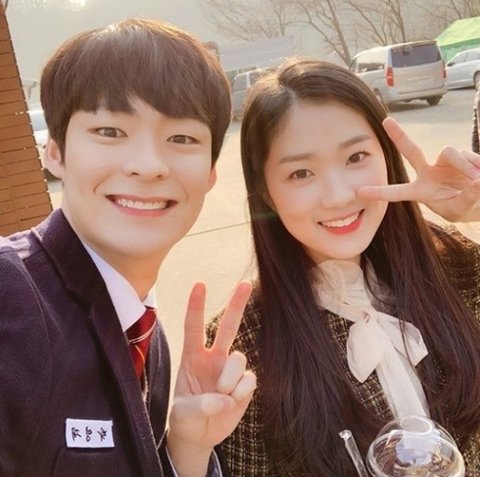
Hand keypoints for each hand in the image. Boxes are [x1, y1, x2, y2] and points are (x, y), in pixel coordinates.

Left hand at [166, 282, 255, 475]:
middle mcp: (213, 358)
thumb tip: (224, 398)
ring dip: (229, 379)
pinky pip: (249, 380)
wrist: (199, 436)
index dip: (196, 306)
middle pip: (227, 326)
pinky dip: (240, 394)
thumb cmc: (185, 419)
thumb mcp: (182, 414)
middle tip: (246, 283)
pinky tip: (231, 403)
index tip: (200, 284)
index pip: (193, 327)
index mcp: (192, 357)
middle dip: (237, 304)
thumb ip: (200, 405)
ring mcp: (230, 370)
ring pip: (239, 357)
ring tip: (221, 398)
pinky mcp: (245, 384)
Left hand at [357, 117, 479, 221]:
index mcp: (420, 191)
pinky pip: (468, 155)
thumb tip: (477, 181)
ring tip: (475, 180)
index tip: (360, 192)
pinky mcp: (462, 156)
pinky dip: (476, 166)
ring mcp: (445, 162)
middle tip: (386, 121)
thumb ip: (466, 198)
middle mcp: (429, 172)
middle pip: (411, 151)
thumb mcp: (460, 210)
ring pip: (450, 152)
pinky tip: (479, 175)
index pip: (397, 192)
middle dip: (398, 136)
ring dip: (464, 166)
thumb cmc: (464, 207)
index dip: (380, 192)